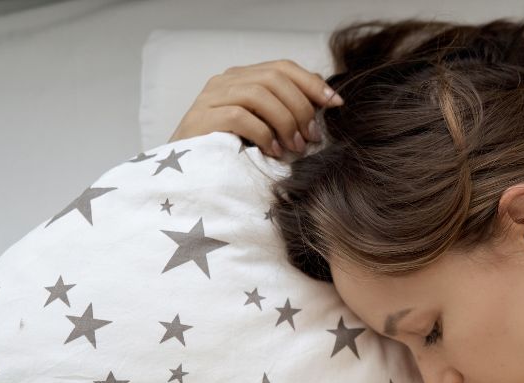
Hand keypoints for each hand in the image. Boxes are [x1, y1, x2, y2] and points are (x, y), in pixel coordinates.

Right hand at [169, 60, 343, 156]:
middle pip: (274, 78)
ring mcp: (211, 97)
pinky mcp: (202, 118)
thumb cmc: (231, 153)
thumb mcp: (263, 127)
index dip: (312, 82)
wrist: (187, 174)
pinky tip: (272, 152)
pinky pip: (240, 116)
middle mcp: (225, 81)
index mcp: (242, 78)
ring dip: (285, 121)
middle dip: (301, 107)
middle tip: (312, 137)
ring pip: (259, 94)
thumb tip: (323, 99)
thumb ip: (284, 110)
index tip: (336, 103)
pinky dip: (263, 134)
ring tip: (295, 147)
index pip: (283, 67)